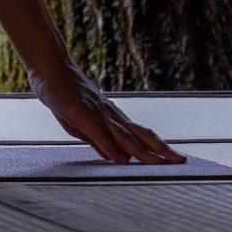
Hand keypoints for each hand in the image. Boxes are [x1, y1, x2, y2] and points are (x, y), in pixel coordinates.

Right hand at [30, 62, 183, 163]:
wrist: (49, 67)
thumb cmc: (64, 93)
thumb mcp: (81, 122)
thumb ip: (97, 139)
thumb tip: (113, 157)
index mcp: (112, 118)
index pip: (141, 135)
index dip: (159, 147)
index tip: (176, 159)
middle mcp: (110, 116)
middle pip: (140, 135)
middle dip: (161, 150)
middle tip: (182, 162)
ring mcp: (96, 113)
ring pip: (124, 136)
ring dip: (143, 151)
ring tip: (160, 164)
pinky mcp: (80, 112)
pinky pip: (98, 132)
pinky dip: (110, 147)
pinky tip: (119, 159)